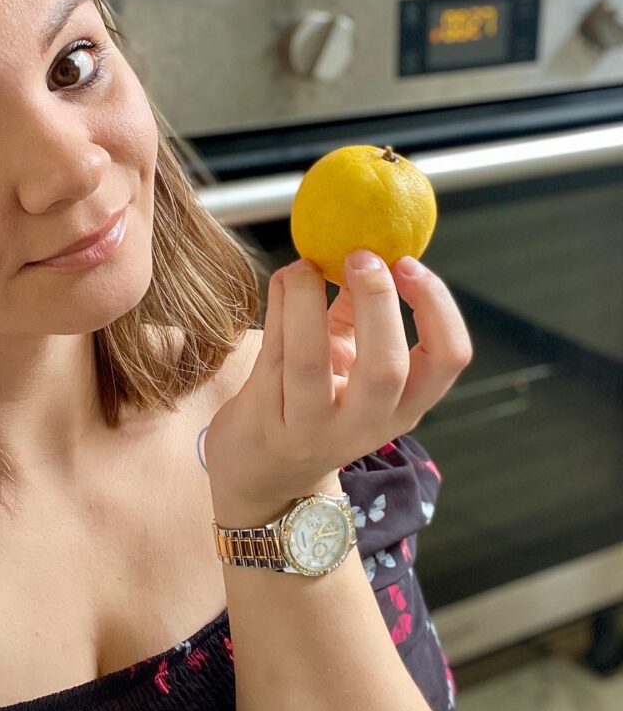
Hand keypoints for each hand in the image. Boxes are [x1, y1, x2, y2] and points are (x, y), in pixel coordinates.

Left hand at [204, 250, 472, 521]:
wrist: (262, 470)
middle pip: (387, 369)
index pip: (448, 359)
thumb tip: (368, 240)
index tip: (409, 264)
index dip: (437, 306)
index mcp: (403, 405)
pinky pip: (271, 354)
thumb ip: (358, 310)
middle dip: (378, 303)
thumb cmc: (311, 400)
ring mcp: (311, 428)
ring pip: (311, 364)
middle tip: (362, 256)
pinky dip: (278, 306)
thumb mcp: (349, 361)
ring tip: (307, 265)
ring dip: (307, 302)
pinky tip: (286, 278)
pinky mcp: (265, 419)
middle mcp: (365, 424)